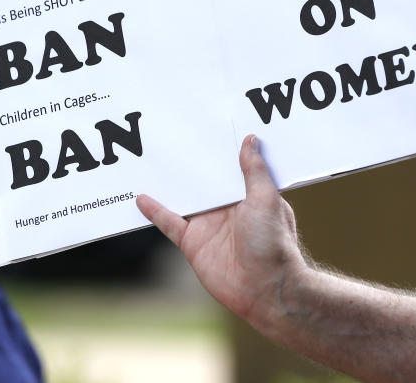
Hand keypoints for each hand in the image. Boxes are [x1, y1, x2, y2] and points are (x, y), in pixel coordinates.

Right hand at [137, 134, 307, 325]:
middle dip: (192, 162)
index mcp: (249, 194)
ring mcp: (209, 224)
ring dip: (170, 183)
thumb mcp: (266, 198)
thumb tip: (250, 140)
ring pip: (185, 198)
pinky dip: (155, 211)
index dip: (222, 149)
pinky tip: (141, 197)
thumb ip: (254, 171)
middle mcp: (227, 207)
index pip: (232, 166)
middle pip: (204, 180)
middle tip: (172, 135)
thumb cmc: (274, 243)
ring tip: (151, 160)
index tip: (209, 126)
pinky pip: (170, 223)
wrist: (265, 288)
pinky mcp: (193, 243)